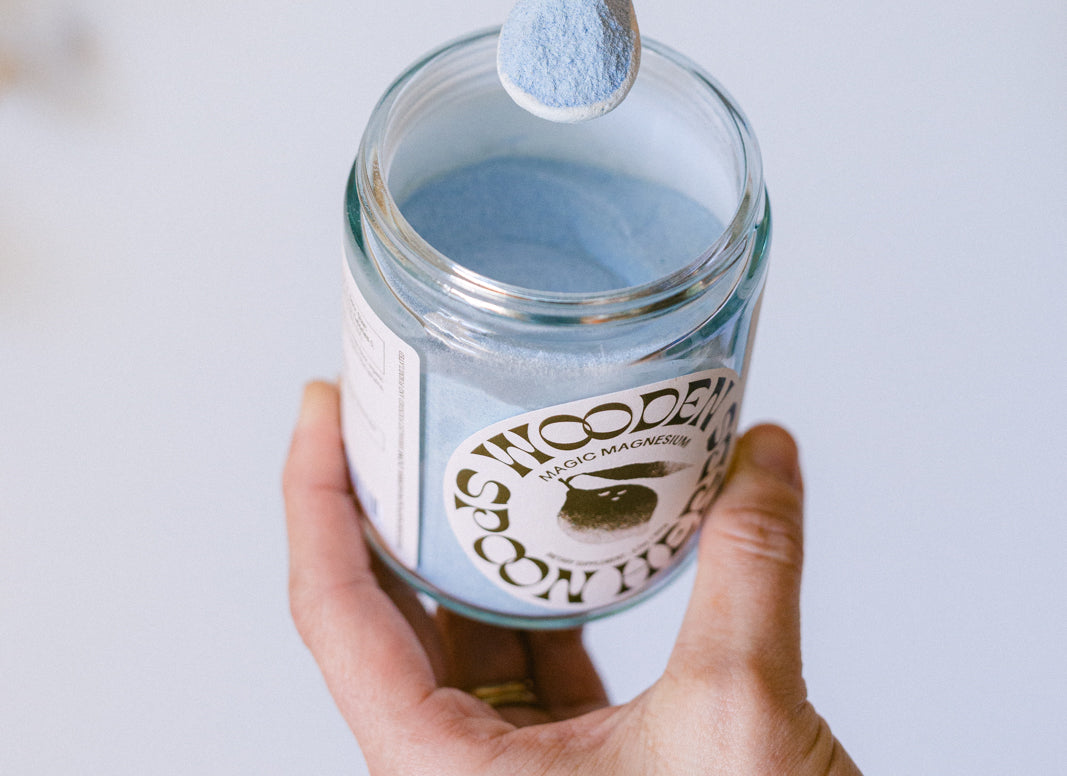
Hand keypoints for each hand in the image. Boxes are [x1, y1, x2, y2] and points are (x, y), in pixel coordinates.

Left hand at [284, 381, 858, 775]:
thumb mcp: (736, 720)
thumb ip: (748, 570)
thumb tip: (767, 451)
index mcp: (438, 772)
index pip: (335, 613)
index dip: (314, 499)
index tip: (325, 404)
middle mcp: (453, 768)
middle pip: (383, 608)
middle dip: (385, 498)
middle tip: (399, 399)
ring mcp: (510, 770)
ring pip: (461, 628)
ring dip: (472, 535)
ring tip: (480, 440)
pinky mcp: (573, 766)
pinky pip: (530, 652)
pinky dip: (547, 581)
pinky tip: (573, 523)